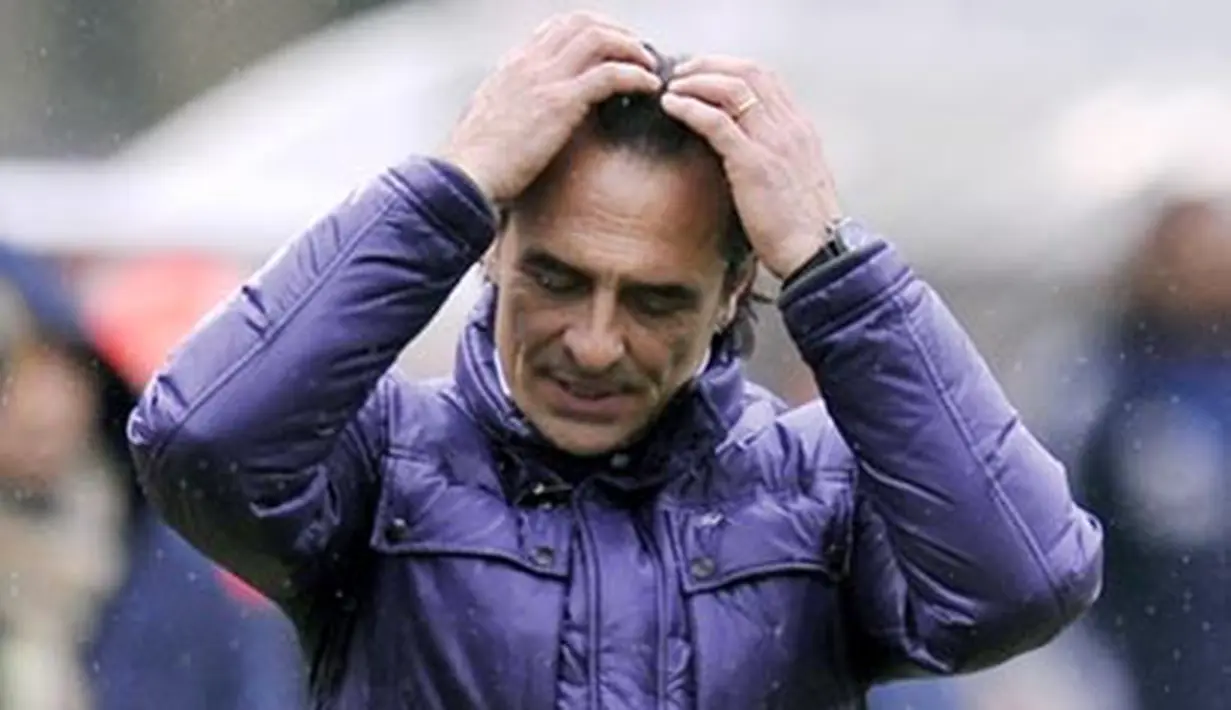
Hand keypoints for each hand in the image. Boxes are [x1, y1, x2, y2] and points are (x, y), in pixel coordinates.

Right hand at [441, 12, 661, 204]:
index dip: (592, 30)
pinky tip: (649, 87)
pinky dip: (637, 76)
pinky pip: (610, 74)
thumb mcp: (492, 120)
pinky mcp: (560, 103)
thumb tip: (530, 113)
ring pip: (600, 38)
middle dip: (618, 32)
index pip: (558, 27)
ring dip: (632, 49)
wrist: (463, 176)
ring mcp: (544, 79)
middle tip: (640, 53)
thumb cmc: (476, 162)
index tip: (613, 47)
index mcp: (513, 65)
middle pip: (582, 23)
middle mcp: (528, 63)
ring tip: (650, 67)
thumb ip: (513, 106)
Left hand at [661, 56, 843, 278]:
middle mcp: (790, 127)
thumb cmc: (800, 229)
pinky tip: (671, 107)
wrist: (817, 255)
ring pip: (731, 88)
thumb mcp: (793, 181)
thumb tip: (742, 150)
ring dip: (695, 81)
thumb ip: (774, 157)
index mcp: (800, 129)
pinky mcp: (754, 162)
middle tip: (680, 72)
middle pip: (748, 72)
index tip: (702, 73)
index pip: (766, 77)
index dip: (730, 67)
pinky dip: (689, 107)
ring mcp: (774, 142)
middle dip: (709, 65)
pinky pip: (716, 121)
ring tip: (672, 88)